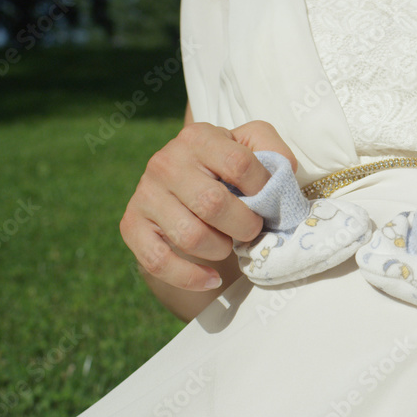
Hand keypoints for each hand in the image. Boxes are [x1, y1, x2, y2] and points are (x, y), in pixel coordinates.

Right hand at [120, 120, 297, 290]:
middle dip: (244, 226)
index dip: (263, 189)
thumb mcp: (251, 147)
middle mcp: (165, 162)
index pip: (240, 164)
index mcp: (198, 137)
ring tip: (229, 245)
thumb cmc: (226, 170)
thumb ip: (272, 149)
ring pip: (190, 236)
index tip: (269, 202)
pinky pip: (159, 262)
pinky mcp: (131, 225)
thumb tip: (284, 170)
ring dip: (221, 249)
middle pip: (213, 204)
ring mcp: (145, 194)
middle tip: (252, 230)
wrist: (184, 190)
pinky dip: (190, 277)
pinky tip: (211, 278)